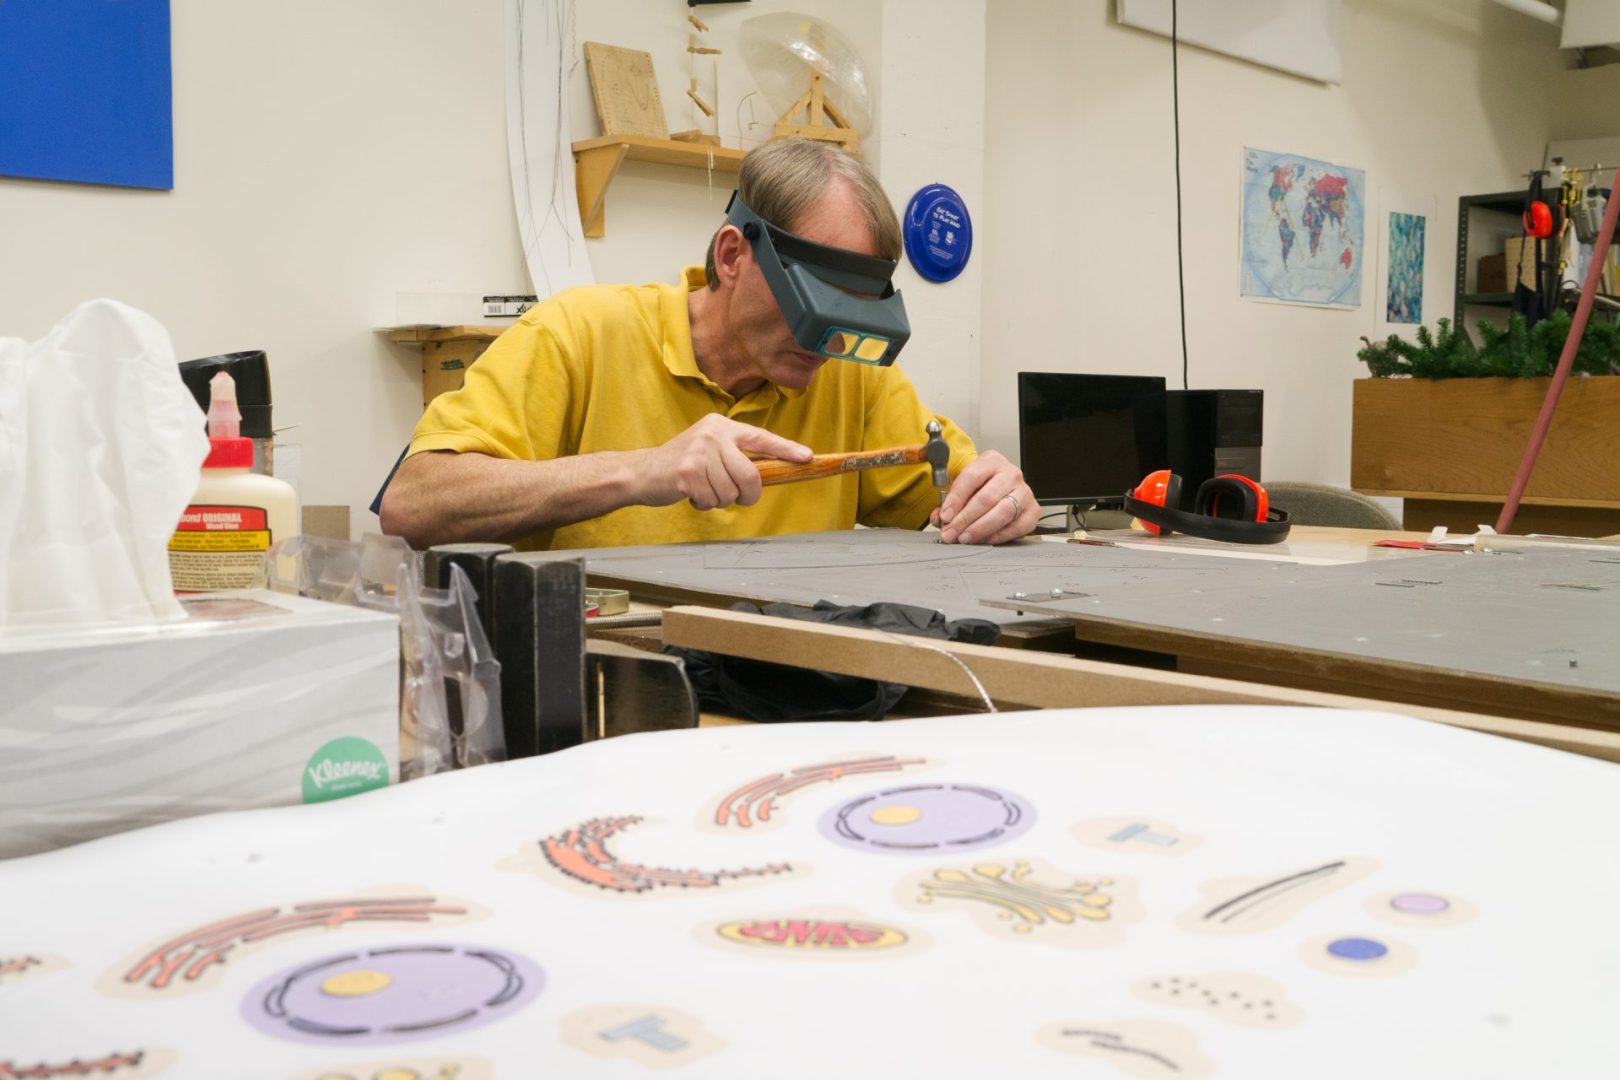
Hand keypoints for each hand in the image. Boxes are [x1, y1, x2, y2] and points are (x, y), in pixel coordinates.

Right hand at [639, 414, 811, 510]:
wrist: (642, 472)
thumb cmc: (681, 466)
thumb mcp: (710, 450)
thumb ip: (736, 456)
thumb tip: (772, 470)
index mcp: (722, 426)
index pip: (761, 437)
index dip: (786, 449)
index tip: (807, 457)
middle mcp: (712, 434)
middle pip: (750, 475)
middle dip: (748, 495)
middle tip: (737, 498)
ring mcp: (699, 451)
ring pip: (731, 491)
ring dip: (720, 500)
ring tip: (704, 490)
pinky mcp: (688, 471)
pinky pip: (712, 499)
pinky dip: (705, 504)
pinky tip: (692, 494)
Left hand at [931, 450, 1036, 543]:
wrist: (1003, 487)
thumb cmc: (981, 487)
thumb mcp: (963, 487)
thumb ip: (949, 502)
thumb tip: (939, 519)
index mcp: (991, 461)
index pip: (971, 477)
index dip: (956, 499)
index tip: (945, 516)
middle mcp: (1011, 474)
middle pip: (987, 498)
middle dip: (965, 519)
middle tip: (951, 533)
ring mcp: (1025, 491)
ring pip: (1003, 512)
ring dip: (980, 528)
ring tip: (965, 538)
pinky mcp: (1033, 510)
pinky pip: (1017, 526)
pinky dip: (998, 536)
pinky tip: (984, 540)